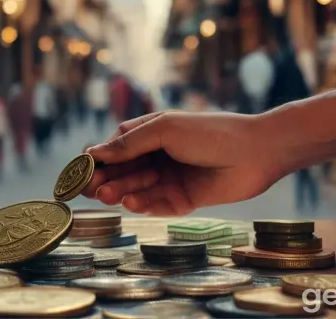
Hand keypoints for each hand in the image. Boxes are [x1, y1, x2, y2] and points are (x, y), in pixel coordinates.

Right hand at [84, 111, 277, 215]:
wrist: (255, 152)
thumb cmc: (209, 132)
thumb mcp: (164, 130)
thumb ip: (129, 144)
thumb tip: (93, 152)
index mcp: (150, 135)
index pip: (114, 150)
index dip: (97, 161)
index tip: (80, 171)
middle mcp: (156, 157)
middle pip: (122, 172)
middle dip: (106, 180)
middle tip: (90, 189)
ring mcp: (169, 179)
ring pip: (137, 190)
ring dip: (121, 192)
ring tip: (109, 196)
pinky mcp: (182, 200)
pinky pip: (157, 205)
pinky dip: (143, 204)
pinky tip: (131, 203)